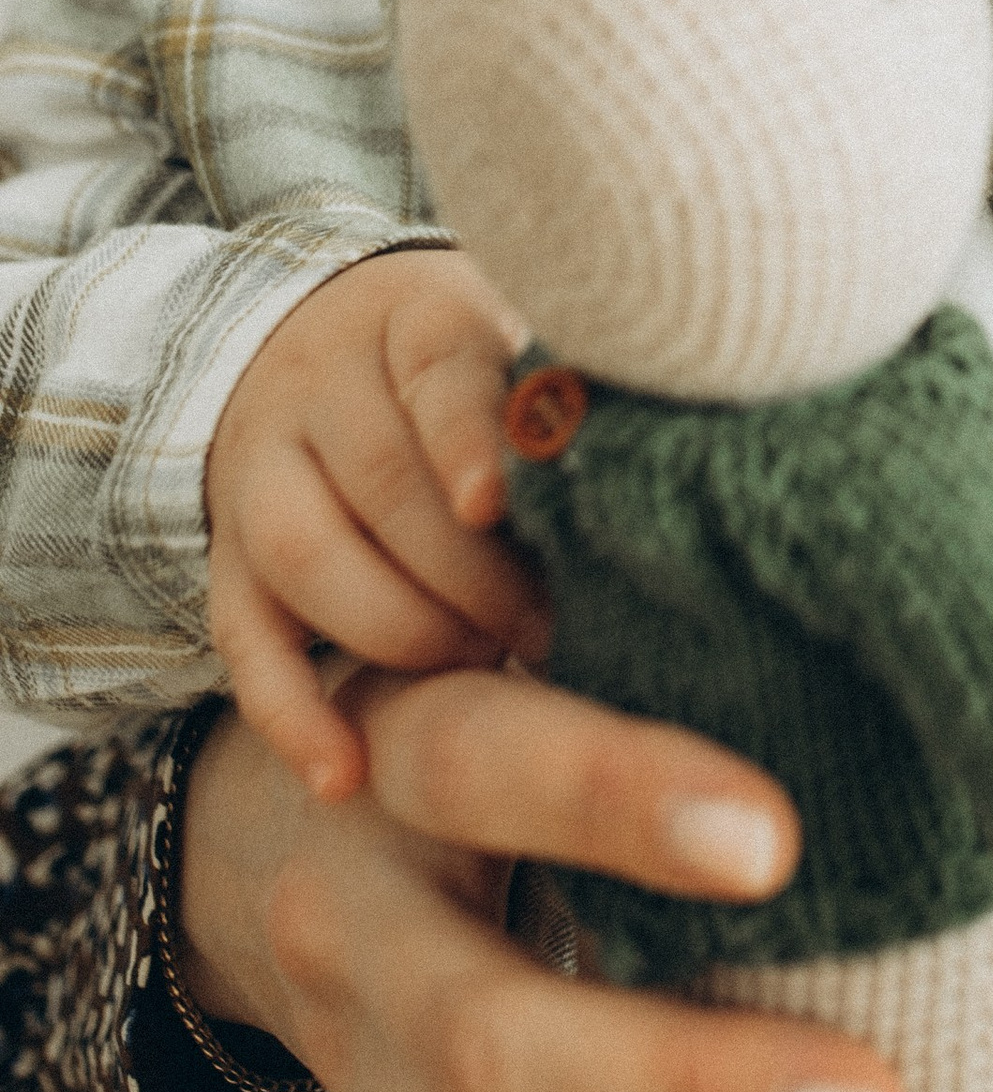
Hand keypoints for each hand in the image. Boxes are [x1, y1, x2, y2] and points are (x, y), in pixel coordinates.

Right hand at [179, 668, 893, 1091]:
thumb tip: (931, 737)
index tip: (774, 840)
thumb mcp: (542, 651)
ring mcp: (373, 1080)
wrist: (270, 833)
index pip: (485, 765)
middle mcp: (362, 927)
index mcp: (402, 752)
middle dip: (685, 1086)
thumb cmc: (492, 714)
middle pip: (484, 1033)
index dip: (614, 798)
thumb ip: (689, 664)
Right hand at [206, 250, 550, 799]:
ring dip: (398, 630)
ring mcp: (262, 472)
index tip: (499, 504)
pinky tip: (346, 772)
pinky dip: (290, 714)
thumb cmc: (476, 370)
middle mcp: (324, 386)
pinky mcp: (229, 559)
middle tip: (547, 629)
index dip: (466, 441)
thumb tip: (663, 480)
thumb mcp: (520, 346)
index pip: (437, 370)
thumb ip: (571, 402)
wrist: (326, 344)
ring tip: (479, 665)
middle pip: (378, 482)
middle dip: (467, 573)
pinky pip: (242, 639)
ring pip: (304, 556)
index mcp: (416, 319)